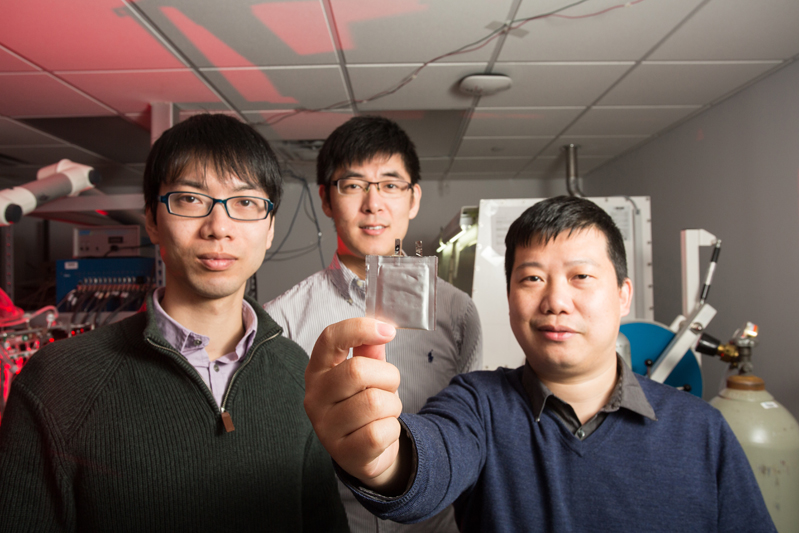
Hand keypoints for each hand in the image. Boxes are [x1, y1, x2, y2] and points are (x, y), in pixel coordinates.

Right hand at [304, 317, 406, 490]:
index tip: (388, 331)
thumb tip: (381, 327)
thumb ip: (370, 351)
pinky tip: (382, 433)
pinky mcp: (342, 453)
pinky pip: (378, 432)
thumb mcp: (367, 375)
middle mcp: (314, 397)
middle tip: (388, 387)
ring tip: (384, 413)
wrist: (366, 453)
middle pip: (357, 370)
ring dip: (392, 406)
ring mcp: (325, 428)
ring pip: (374, 403)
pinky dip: (391, 430)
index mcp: (318, 370)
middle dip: (387, 376)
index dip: (360, 328)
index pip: (329, 338)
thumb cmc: (364, 406)